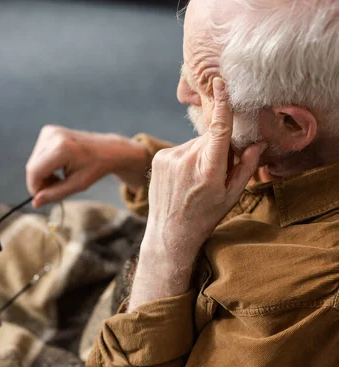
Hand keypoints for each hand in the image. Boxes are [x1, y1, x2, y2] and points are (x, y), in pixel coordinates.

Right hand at [26, 126, 150, 207]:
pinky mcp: (48, 131)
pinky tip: (58, 169)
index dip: (35, 188)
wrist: (107, 149)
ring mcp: (49, 131)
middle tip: (56, 189)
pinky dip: (44, 166)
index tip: (43, 198)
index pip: (35, 171)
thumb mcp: (77, 185)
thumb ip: (55, 194)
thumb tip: (35, 203)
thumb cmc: (95, 167)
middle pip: (32, 167)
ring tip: (59, 179)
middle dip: (40, 182)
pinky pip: (38, 155)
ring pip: (33, 162)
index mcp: (61, 148)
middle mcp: (52, 136)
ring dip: (42, 175)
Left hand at [143, 78, 266, 259]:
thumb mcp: (231, 197)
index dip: (222, 105)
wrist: (169, 233)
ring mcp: (170, 158)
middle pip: (210, 138)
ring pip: (195, 144)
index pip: (218, 130)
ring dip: (200, 154)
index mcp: (209, 171)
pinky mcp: (159, 157)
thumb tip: (257, 143)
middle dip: (217, 148)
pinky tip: (183, 179)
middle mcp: (187, 160)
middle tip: (215, 173)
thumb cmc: (204, 217)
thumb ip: (245, 167)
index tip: (221, 83)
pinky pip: (181, 149)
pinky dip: (186, 158)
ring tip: (195, 181)